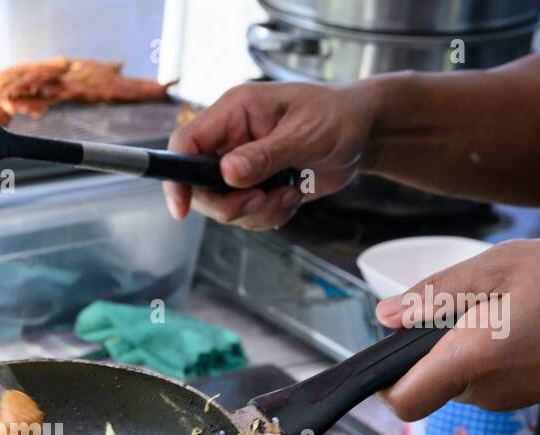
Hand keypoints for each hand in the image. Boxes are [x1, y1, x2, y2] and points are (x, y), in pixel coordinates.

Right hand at [164, 80, 375, 228]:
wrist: (363, 134)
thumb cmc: (337, 117)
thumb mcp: (303, 134)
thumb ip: (264, 155)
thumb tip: (228, 173)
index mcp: (233, 113)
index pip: (185, 144)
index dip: (176, 177)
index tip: (182, 207)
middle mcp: (230, 140)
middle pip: (199, 186)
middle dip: (230, 205)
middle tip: (262, 200)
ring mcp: (241, 165)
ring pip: (223, 207)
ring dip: (256, 212)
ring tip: (288, 194)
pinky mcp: (254, 186)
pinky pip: (246, 215)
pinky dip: (268, 216)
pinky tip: (291, 197)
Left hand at [375, 238, 539, 419]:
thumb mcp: (505, 265)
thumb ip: (438, 292)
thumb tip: (386, 316)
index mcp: (473, 360)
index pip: (402, 400)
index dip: (383, 380)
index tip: (390, 347)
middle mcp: (485, 392)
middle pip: (425, 383)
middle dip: (428, 348)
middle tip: (464, 305)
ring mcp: (506, 400)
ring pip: (455, 379)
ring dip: (461, 346)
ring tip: (501, 307)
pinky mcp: (523, 397)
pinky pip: (485, 378)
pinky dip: (487, 352)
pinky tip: (518, 322)